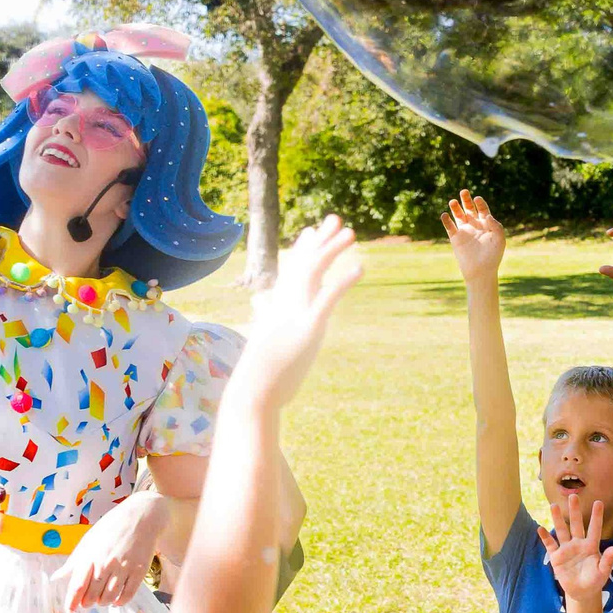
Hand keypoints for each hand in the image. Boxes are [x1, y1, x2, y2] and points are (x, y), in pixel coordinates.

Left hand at [58, 490, 169, 610]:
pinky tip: (116, 599)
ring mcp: (123, 568)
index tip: (70, 611)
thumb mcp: (88, 541)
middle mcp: (105, 564)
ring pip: (109, 598)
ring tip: (102, 599)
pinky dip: (120, 602)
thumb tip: (56, 577)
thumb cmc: (112, 527)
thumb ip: (73, 562)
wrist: (141, 516)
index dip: (71, 603)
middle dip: (88, 603)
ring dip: (103, 602)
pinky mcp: (139, 571)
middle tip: (88, 601)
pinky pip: (128, 595)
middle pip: (92, 596)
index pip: (77, 586)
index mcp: (89, 556)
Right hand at [238, 218, 362, 402]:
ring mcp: (294, 314)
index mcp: (277, 309)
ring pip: (313, 272)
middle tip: (335, 219)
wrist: (252, 393)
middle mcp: (284, 305)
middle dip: (320, 241)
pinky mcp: (307, 329)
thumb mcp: (263, 345)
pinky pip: (327, 299)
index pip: (290, 272)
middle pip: (303, 264)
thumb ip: (264, 323)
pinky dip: (343, 281)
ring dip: (331, 250)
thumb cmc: (259, 375)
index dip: (302, 251)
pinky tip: (360, 267)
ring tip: (350, 232)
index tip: (311, 232)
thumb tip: (260, 306)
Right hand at [442, 190, 505, 283]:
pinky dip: (446, 221)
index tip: (477, 199)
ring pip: (458, 215)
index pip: (483, 209)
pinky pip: (449, 227)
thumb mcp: (499, 240)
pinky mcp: (455, 238)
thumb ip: (496, 226)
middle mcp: (475, 226)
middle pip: (469, 209)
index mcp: (487, 225)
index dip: (480, 203)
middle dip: (466, 200)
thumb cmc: (493, 257)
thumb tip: (487, 215)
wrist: (481, 271)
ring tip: (453, 201)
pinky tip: (445, 215)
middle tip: (464, 191)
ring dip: (455, 208)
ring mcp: (464, 232)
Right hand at [537, 498, 612, 604]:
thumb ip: (607, 561)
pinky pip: (550, 545)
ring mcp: (566, 549)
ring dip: (558, 519)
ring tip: (554, 505)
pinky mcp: (556, 557)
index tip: (599, 502)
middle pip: (576, 524)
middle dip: (574, 511)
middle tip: (573, 496)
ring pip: (562, 531)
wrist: (582, 592)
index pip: (594, 528)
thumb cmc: (595, 580)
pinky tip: (540, 529)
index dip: (596, 516)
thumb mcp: (603, 572)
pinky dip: (545, 537)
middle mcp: (578, 544)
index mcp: (591, 546)